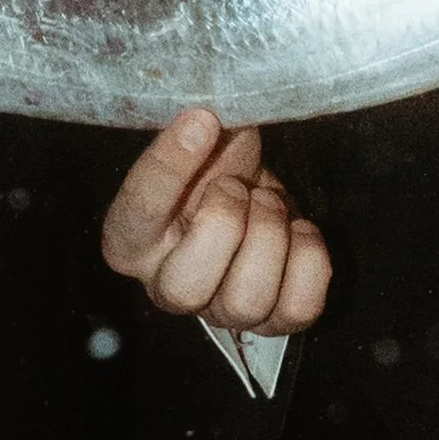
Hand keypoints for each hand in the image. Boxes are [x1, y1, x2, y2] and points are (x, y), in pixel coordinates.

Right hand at [100, 109, 331, 334]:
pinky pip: (299, 308)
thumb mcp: (197, 140)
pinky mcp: (276, 320)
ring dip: (268, 237)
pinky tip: (297, 230)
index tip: (201, 121)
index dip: (169, 165)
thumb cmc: (214, 166)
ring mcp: (223, 311)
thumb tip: (204, 119)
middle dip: (223, 224)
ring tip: (268, 202)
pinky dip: (308, 260)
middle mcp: (168, 288)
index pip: (138, 214)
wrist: (252, 193)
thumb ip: (193, 131)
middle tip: (236, 185)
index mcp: (130, 242)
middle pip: (185, 289)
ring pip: (246, 302)